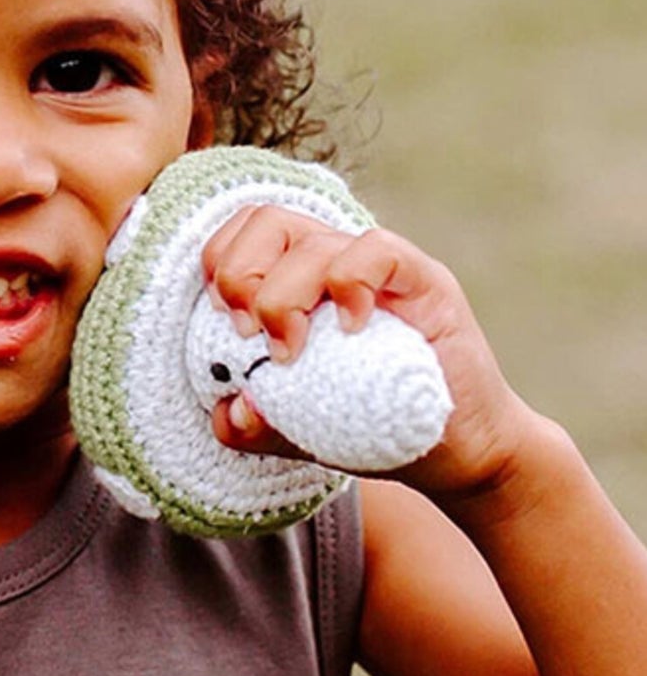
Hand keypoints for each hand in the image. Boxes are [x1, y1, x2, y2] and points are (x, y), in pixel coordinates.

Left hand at [199, 205, 530, 497]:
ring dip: (282, 296)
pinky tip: (348, 329)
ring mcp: (382, 269)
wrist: (456, 455)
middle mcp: (337, 263)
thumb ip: (254, 421)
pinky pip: (378, 251)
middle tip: (246, 334)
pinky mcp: (425, 283)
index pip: (244, 233)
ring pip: (314, 240)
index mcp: (299, 280)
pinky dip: (349, 284)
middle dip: (239, 273)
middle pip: (268, 220)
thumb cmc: (375, 429)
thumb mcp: (297, 429)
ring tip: (290, 353)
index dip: (220, 263)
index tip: (221, 322)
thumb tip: (228, 410)